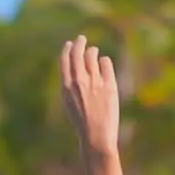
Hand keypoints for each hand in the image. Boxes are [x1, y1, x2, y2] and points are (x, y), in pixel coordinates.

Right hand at [60, 35, 119, 154]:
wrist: (96, 135)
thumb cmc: (82, 122)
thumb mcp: (69, 103)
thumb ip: (71, 85)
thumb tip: (76, 66)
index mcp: (66, 86)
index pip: (65, 60)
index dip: (67, 49)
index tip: (69, 44)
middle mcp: (79, 81)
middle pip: (78, 52)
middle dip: (80, 43)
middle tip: (82, 39)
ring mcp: (94, 81)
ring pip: (92, 54)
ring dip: (93, 51)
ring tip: (94, 53)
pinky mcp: (109, 83)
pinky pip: (106, 62)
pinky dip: (104, 62)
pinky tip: (104, 66)